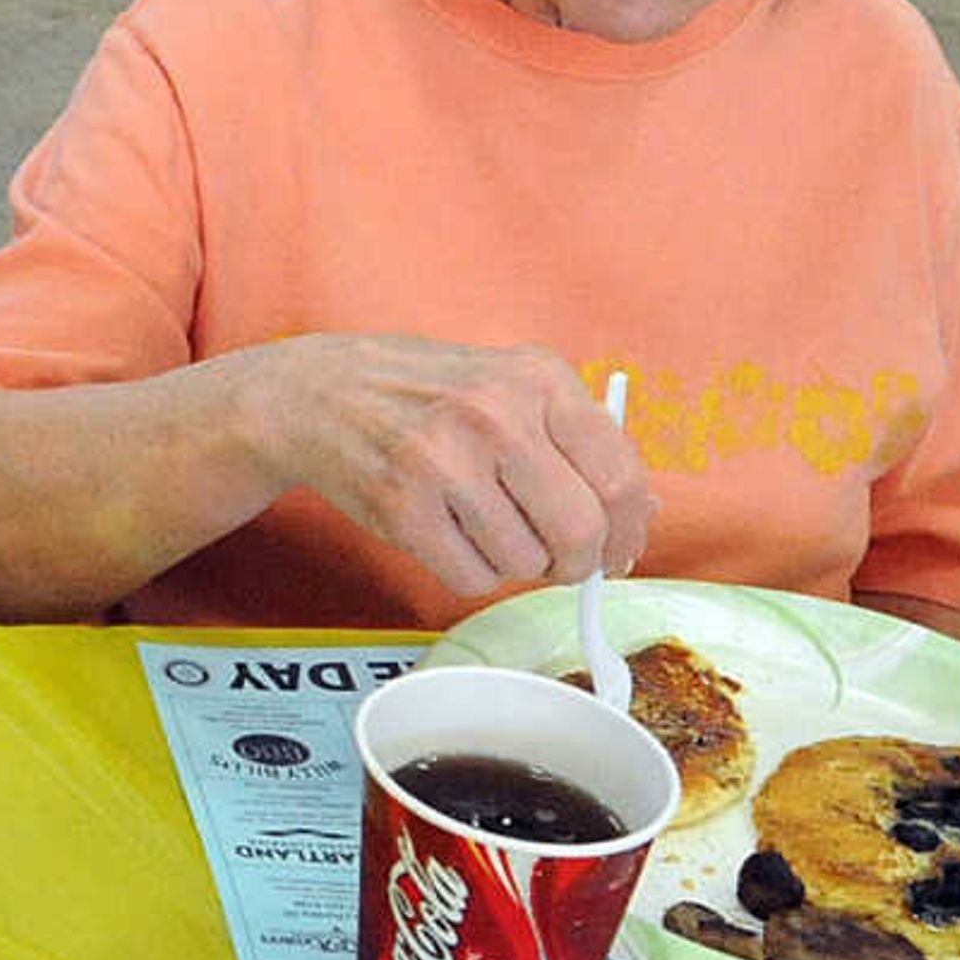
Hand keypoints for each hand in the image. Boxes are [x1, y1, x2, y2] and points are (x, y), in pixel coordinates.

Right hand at [271, 334, 651, 600]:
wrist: (321, 393)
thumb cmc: (429, 396)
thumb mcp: (512, 384)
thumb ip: (576, 440)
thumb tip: (638, 516)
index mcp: (539, 379)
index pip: (620, 478)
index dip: (628, 530)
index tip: (617, 550)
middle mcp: (494, 415)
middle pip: (580, 531)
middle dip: (577, 562)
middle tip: (558, 560)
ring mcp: (443, 462)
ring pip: (525, 563)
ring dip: (513, 563)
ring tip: (483, 526)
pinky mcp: (402, 507)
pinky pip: (471, 579)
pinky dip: (469, 573)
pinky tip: (449, 535)